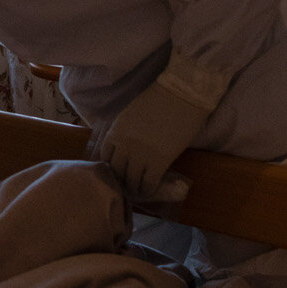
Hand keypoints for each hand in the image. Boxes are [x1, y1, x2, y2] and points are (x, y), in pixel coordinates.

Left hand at [92, 79, 213, 199]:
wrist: (180, 97)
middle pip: (117, 171)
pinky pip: (149, 182)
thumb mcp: (129, 116)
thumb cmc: (156, 101)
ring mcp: (141, 156)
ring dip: (134, 187)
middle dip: (120, 180)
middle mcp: (124, 147)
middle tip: (125, 186)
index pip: (105, 157)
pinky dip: (148, 189)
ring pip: (132, 180)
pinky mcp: (159, 162)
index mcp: (115, 133)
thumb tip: (121, 148)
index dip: (110, 167)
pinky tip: (149, 190)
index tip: (115, 172)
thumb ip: (122, 133)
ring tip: (137, 191)